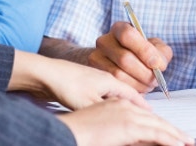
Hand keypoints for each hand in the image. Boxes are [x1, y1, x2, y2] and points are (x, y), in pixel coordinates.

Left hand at [10, 51, 147, 109]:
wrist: (43, 73)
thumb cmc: (65, 84)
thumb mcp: (88, 103)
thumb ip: (106, 112)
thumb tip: (120, 122)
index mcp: (109, 81)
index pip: (133, 94)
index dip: (143, 106)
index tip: (152, 116)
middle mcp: (103, 79)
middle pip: (125, 94)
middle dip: (136, 106)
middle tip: (146, 118)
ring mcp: (93, 81)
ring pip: (113, 95)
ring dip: (122, 105)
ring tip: (128, 116)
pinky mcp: (82, 85)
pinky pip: (102, 95)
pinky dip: (108, 104)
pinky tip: (104, 111)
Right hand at [58, 98, 192, 145]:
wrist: (66, 132)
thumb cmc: (77, 132)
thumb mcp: (103, 130)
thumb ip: (120, 132)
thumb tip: (135, 139)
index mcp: (116, 103)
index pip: (144, 115)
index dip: (160, 125)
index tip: (171, 133)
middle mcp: (123, 105)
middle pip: (154, 119)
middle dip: (171, 130)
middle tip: (186, 138)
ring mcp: (127, 114)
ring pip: (158, 125)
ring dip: (174, 135)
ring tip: (186, 142)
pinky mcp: (128, 125)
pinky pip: (155, 133)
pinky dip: (169, 139)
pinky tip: (179, 144)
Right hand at [88, 21, 172, 92]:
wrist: (123, 63)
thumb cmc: (143, 54)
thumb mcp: (156, 48)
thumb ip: (161, 53)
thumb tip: (157, 64)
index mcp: (119, 29)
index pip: (127, 35)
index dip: (144, 50)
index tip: (157, 64)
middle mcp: (104, 41)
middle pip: (124, 58)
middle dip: (144, 73)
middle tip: (156, 80)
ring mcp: (96, 57)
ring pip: (118, 74)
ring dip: (138, 83)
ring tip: (148, 85)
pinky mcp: (95, 74)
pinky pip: (113, 85)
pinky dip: (129, 90)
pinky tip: (138, 89)